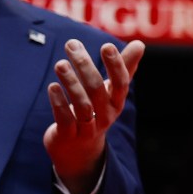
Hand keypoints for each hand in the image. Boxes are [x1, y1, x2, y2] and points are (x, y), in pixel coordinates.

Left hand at [43, 38, 144, 193]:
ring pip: (82, 105)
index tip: (107, 45)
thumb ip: (125, 67)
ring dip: (70, 83)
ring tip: (60, 64)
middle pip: (97, 90)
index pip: (121, 83)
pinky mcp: (69, 135)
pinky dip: (59, 103)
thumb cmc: (96, 111)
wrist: (79, 149)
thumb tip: (140, 44)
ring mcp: (87, 127)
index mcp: (116, 102)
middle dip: (84, 66)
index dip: (116, 65)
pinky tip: (52, 87)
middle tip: (71, 44)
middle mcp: (105, 115)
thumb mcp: (111, 92)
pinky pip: (65, 120)